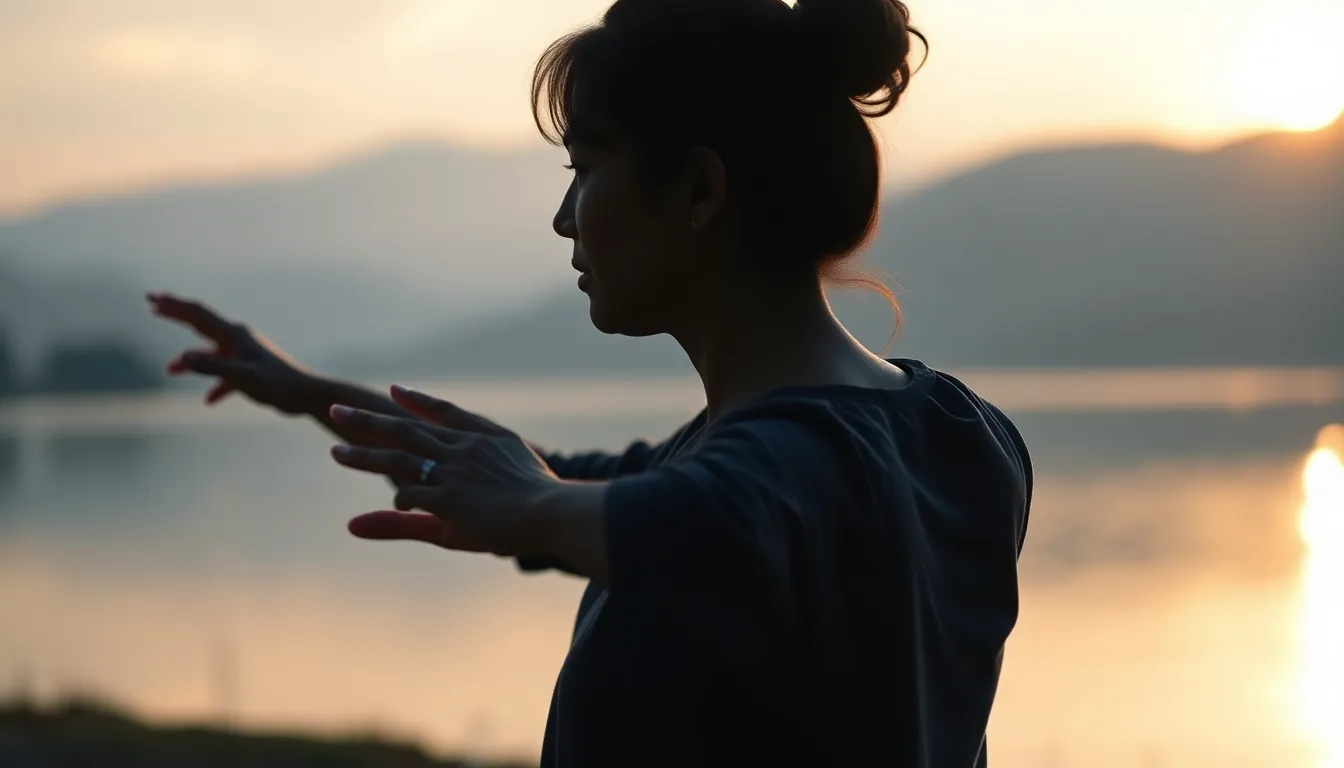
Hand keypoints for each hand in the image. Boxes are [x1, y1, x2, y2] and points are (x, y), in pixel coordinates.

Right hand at [147, 292, 315, 413]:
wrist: (307, 395)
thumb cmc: (279, 385)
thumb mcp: (243, 377)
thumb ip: (213, 368)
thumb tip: (182, 358)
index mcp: (234, 335)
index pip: (198, 314)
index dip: (173, 305)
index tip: (151, 298)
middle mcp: (238, 339)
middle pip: (201, 323)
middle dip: (176, 315)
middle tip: (153, 305)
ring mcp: (244, 354)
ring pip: (210, 352)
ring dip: (190, 359)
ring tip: (171, 370)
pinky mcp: (252, 371)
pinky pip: (226, 376)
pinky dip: (215, 385)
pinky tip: (209, 400)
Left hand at [328, 386, 562, 556]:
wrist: (556, 512)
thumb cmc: (538, 502)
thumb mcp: (501, 497)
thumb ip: (501, 457)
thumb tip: (445, 464)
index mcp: (484, 438)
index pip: (444, 412)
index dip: (418, 401)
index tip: (396, 390)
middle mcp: (464, 449)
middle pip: (408, 430)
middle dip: (370, 421)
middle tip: (339, 409)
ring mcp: (454, 472)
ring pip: (400, 459)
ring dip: (364, 456)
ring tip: (335, 452)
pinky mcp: (450, 499)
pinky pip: (412, 495)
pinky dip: (400, 499)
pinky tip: (393, 502)